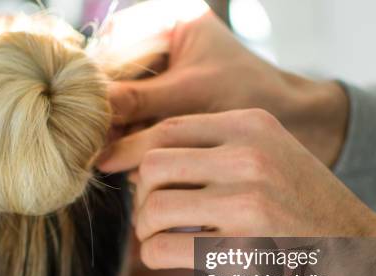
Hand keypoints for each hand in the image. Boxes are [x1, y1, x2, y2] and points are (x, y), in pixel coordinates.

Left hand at [101, 109, 375, 267]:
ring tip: (157, 236)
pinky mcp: (243, 251)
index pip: (167, 129)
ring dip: (145, 227)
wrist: (355, 252)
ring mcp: (247, 204)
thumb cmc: (300, 204)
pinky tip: (166, 256)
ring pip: (153, 207)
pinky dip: (153, 256)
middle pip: (152, 165)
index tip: (133, 178)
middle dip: (140, 194)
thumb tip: (139, 162)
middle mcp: (249, 157)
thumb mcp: (268, 153)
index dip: (136, 154)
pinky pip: (163, 249)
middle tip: (151, 213)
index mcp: (252, 125)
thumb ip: (213, 149)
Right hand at [109, 11, 348, 166]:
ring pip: (117, 100)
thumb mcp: (192, 93)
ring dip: (116, 129)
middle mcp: (156, 39)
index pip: (115, 46)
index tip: (89, 118)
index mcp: (168, 18)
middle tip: (98, 145)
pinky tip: (128, 158)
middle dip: (107, 111)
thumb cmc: (249, 93)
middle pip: (112, 75)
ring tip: (113, 156)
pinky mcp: (159, 100)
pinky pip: (131, 118)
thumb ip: (141, 103)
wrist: (287, 117)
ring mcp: (156, 71)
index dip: (98, 83)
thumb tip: (95, 130)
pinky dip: (129, 138)